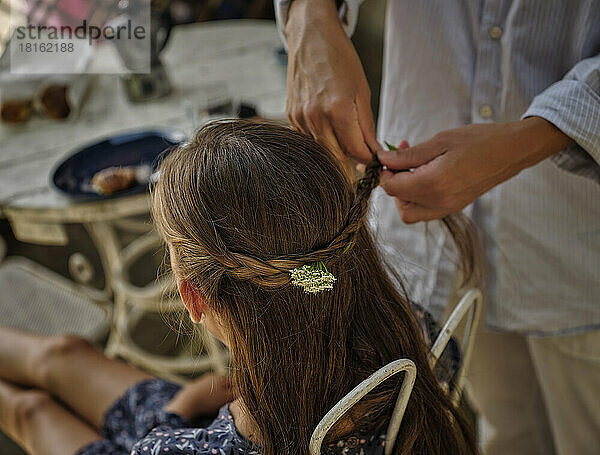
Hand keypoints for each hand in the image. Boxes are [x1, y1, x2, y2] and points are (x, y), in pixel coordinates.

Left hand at [164, 374, 237, 419]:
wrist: (187, 403)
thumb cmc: (208, 400)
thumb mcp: (227, 398)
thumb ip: (236, 393)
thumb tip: (244, 391)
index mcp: (220, 376)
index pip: (234, 382)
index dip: (238, 391)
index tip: (238, 400)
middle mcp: (211, 377)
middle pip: (224, 386)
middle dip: (226, 394)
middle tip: (227, 404)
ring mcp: (201, 382)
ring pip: (214, 390)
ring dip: (216, 397)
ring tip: (215, 407)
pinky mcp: (193, 389)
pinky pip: (204, 395)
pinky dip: (207, 400)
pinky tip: (206, 406)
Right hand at [285, 0, 378, 161]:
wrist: (311, 37)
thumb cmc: (339, 59)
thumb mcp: (362, 91)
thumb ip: (367, 126)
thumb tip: (373, 151)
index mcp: (337, 110)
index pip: (356, 151)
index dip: (367, 157)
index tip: (373, 156)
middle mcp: (315, 117)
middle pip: (337, 156)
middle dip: (351, 154)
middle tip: (360, 143)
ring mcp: (300, 118)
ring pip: (322, 149)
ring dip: (335, 146)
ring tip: (343, 126)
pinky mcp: (290, 116)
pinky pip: (308, 138)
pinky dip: (320, 136)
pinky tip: (326, 120)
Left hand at [377, 117, 572, 222]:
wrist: (512, 151)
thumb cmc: (479, 141)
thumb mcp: (440, 141)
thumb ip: (408, 155)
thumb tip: (383, 159)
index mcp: (433, 185)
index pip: (392, 187)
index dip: (384, 172)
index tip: (388, 156)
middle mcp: (439, 202)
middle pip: (400, 203)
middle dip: (394, 182)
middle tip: (401, 159)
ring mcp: (448, 208)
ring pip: (411, 212)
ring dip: (405, 192)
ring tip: (414, 166)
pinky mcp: (454, 207)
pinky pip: (426, 209)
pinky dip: (419, 195)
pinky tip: (426, 173)